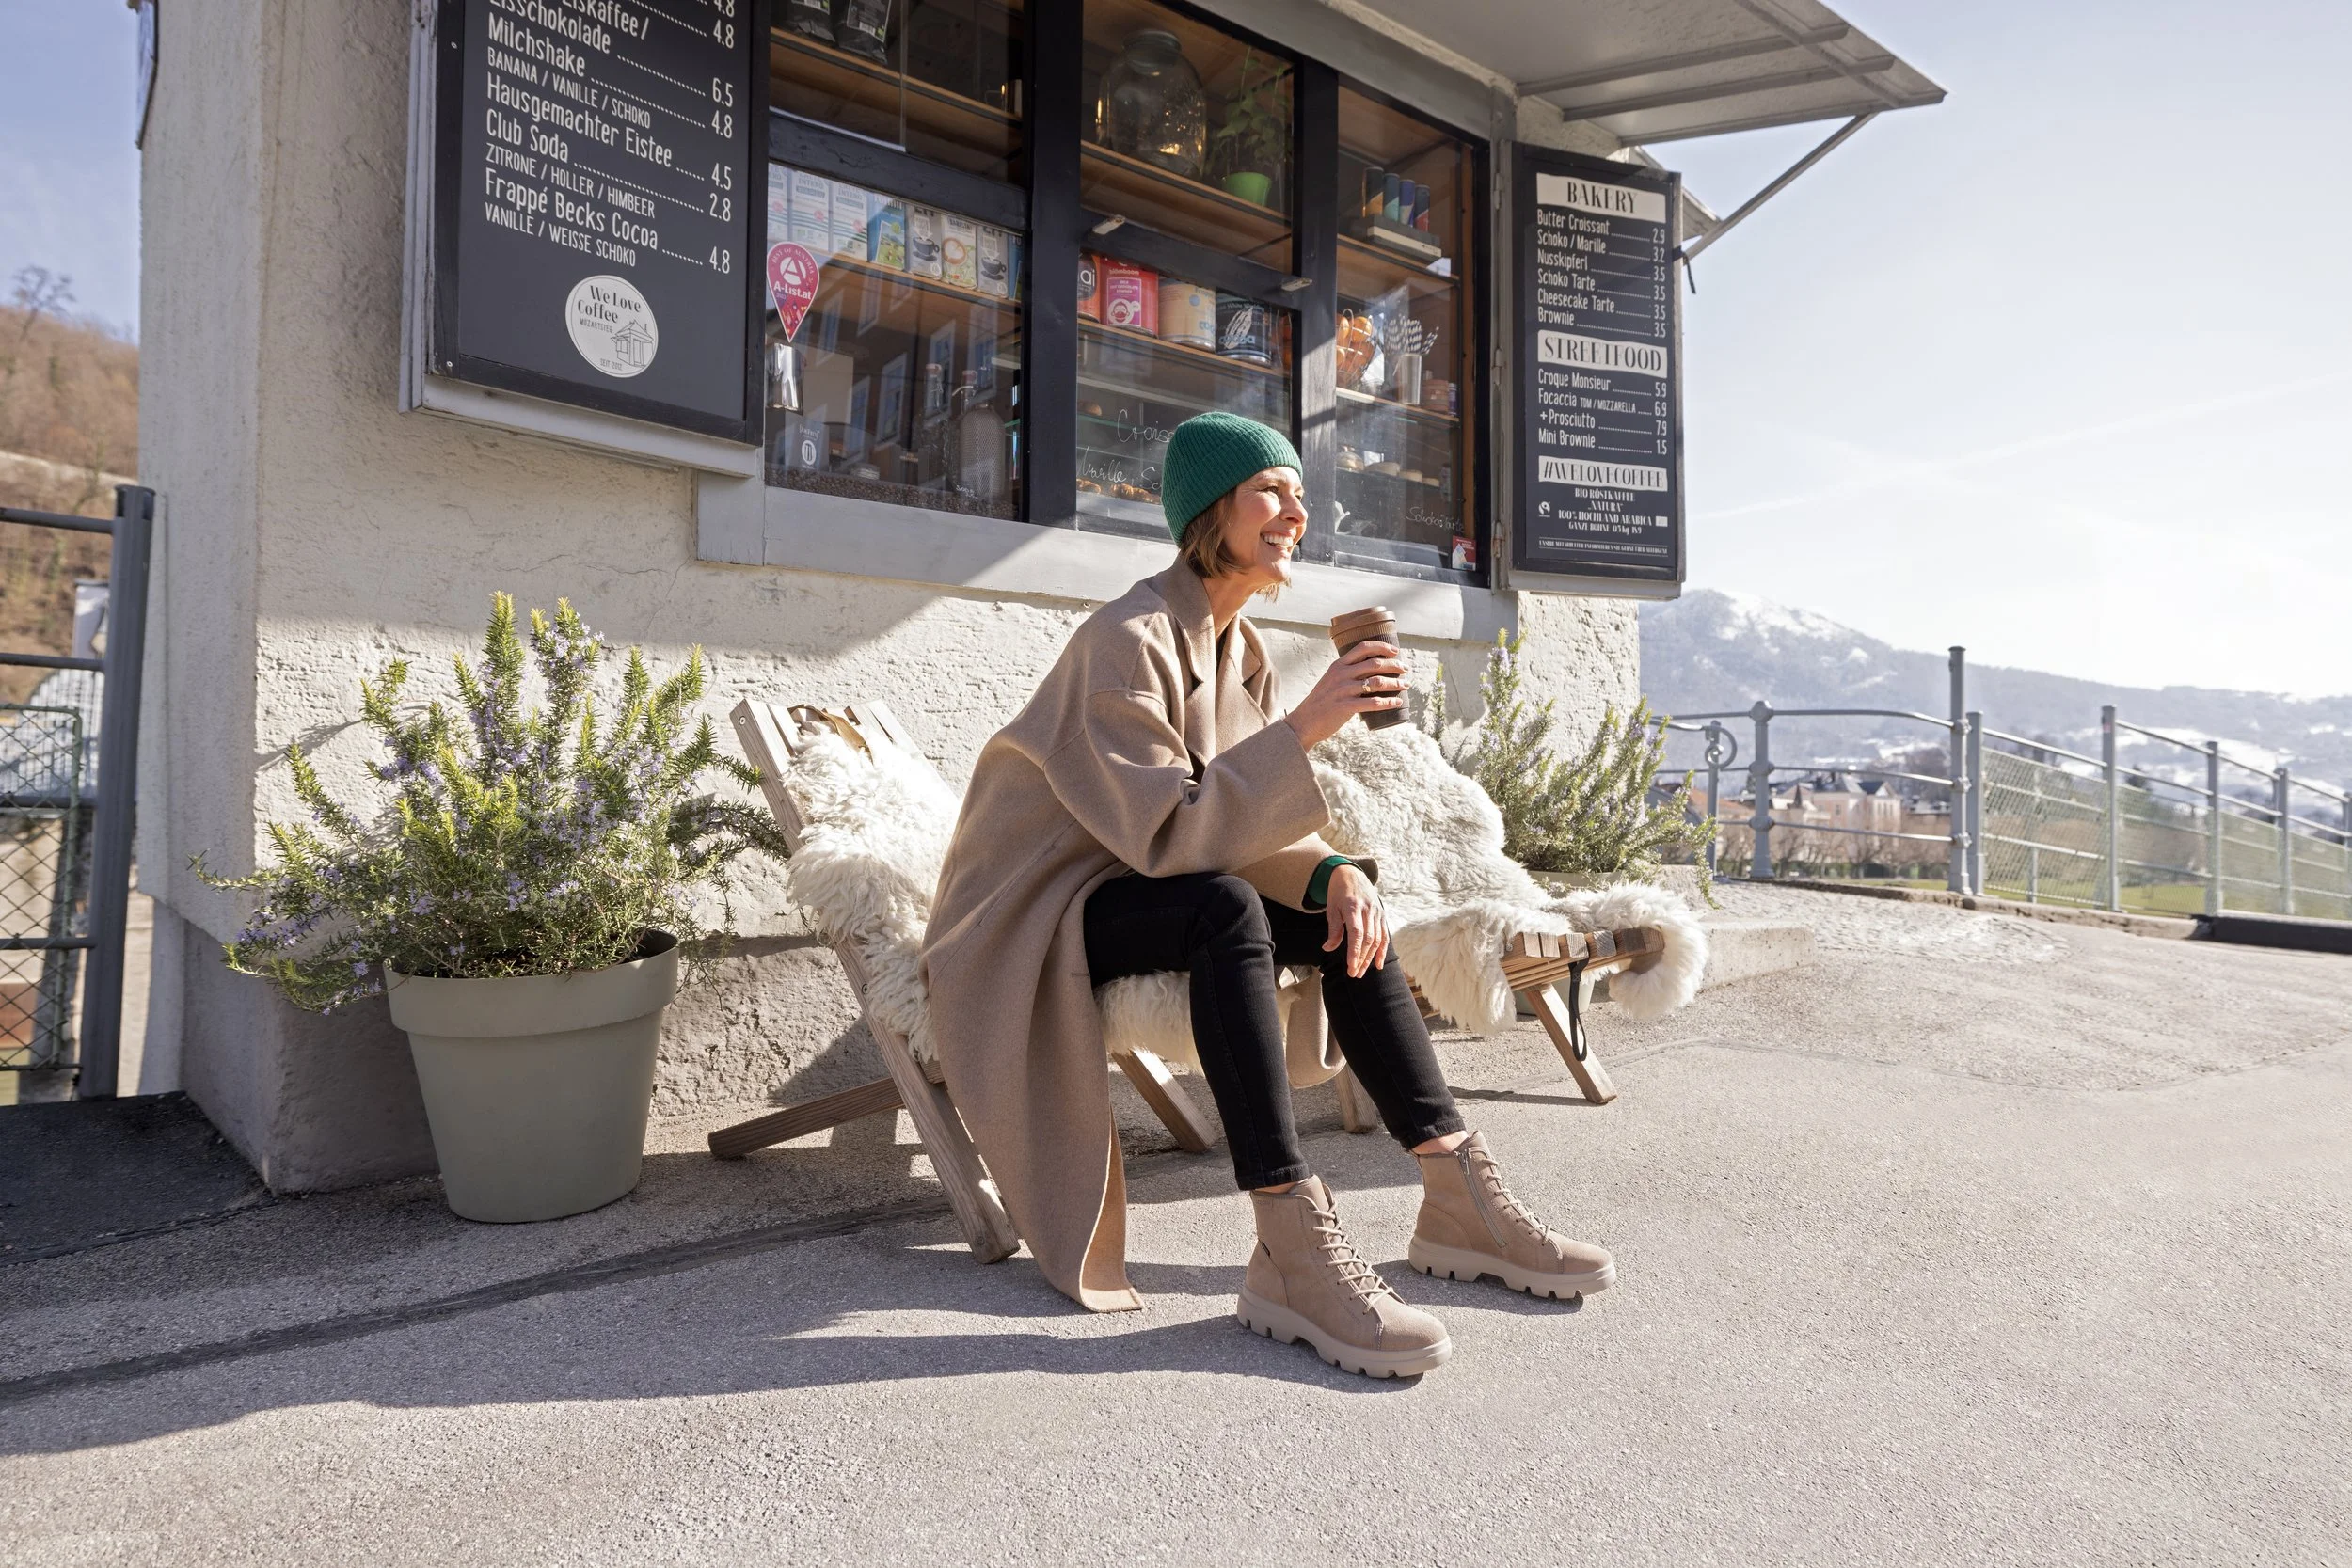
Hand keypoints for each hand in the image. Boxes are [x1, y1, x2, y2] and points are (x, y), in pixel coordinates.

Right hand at [1284, 640, 1405, 749]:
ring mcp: (1343, 690)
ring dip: (1395, 683)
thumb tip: (1372, 671)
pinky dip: (1388, 702)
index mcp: (1338, 665)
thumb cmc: (1321, 701)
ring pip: (1377, 682)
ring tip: (1405, 685)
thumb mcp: (1330, 680)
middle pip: (1375, 664)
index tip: (1396, 651)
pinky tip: (1397, 702)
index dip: (1382, 647)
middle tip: (1405, 670)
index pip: (1363, 647)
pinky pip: (1373, 702)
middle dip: (1394, 665)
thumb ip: (1347, 673)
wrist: (1305, 721)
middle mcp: (1341, 674)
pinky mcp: (1346, 707)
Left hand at [1321, 863, 1389, 978]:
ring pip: (1376, 939)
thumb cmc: (1338, 892)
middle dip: (1361, 959)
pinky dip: (1382, 951)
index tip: (1351, 966)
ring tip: (1361, 971)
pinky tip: (1378, 965)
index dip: (1354, 951)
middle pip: (1367, 940)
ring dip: (1370, 958)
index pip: (1356, 933)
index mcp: (1353, 907)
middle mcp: (1368, 910)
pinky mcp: (1382, 914)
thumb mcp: (1331, 908)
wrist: (1351, 873)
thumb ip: (1333, 929)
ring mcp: (1377, 912)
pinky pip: (1384, 935)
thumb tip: (1328, 948)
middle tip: (1353, 974)